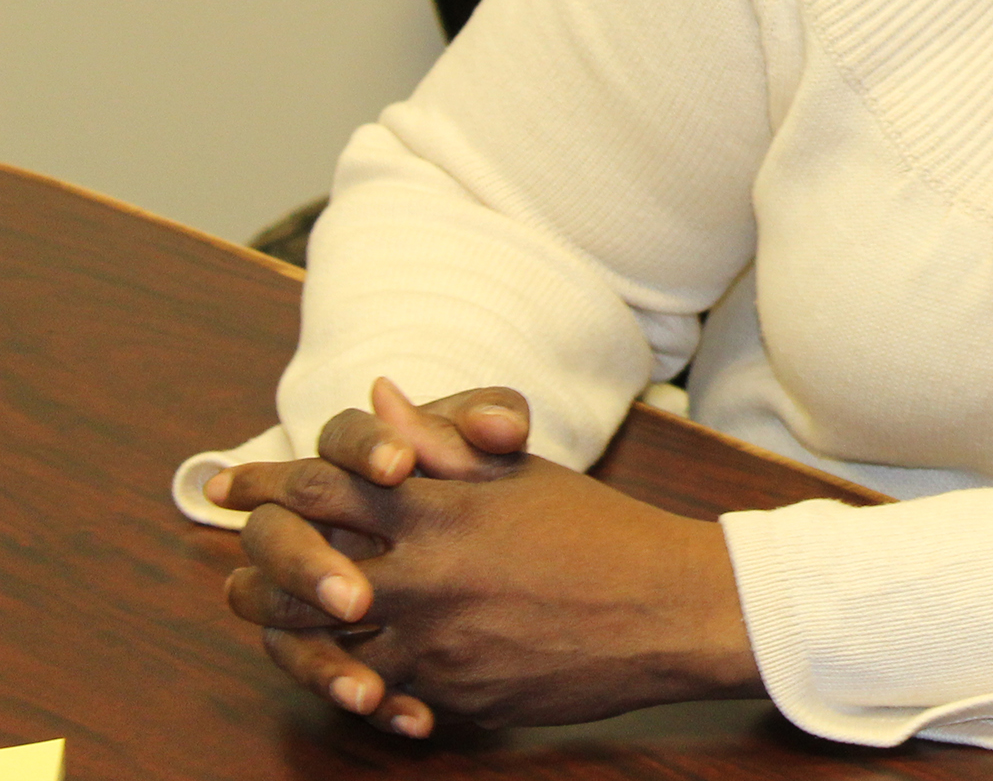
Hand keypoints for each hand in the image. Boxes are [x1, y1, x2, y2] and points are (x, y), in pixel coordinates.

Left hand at [207, 385, 758, 734]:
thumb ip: (443, 440)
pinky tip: (356, 678)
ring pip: (318, 644)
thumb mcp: (523, 474)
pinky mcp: (450, 693)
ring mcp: (434, 639)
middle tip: (237, 569)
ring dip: (289, 636)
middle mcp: (425, 571)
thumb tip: (380, 395)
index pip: (323, 483)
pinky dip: (359, 684)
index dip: (266, 481)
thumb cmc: (600, 531)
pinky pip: (377, 693)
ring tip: (279, 627)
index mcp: (441, 505)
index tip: (229, 484)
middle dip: (254, 570)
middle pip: (293, 572)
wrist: (667, 609)